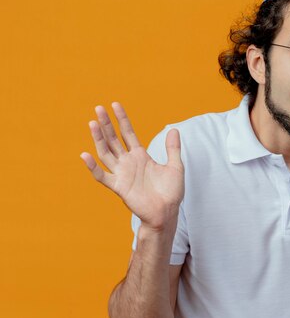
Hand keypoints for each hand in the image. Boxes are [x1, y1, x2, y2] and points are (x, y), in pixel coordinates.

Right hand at [80, 103, 183, 230]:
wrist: (167, 212)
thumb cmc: (171, 192)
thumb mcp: (175, 166)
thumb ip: (172, 148)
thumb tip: (174, 129)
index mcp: (140, 156)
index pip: (128, 133)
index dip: (122, 119)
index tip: (115, 105)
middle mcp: (128, 163)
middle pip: (114, 139)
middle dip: (106, 124)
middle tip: (98, 108)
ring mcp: (122, 174)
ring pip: (106, 153)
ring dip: (98, 139)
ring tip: (92, 123)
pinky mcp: (119, 187)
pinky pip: (102, 176)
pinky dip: (93, 167)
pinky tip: (85, 155)